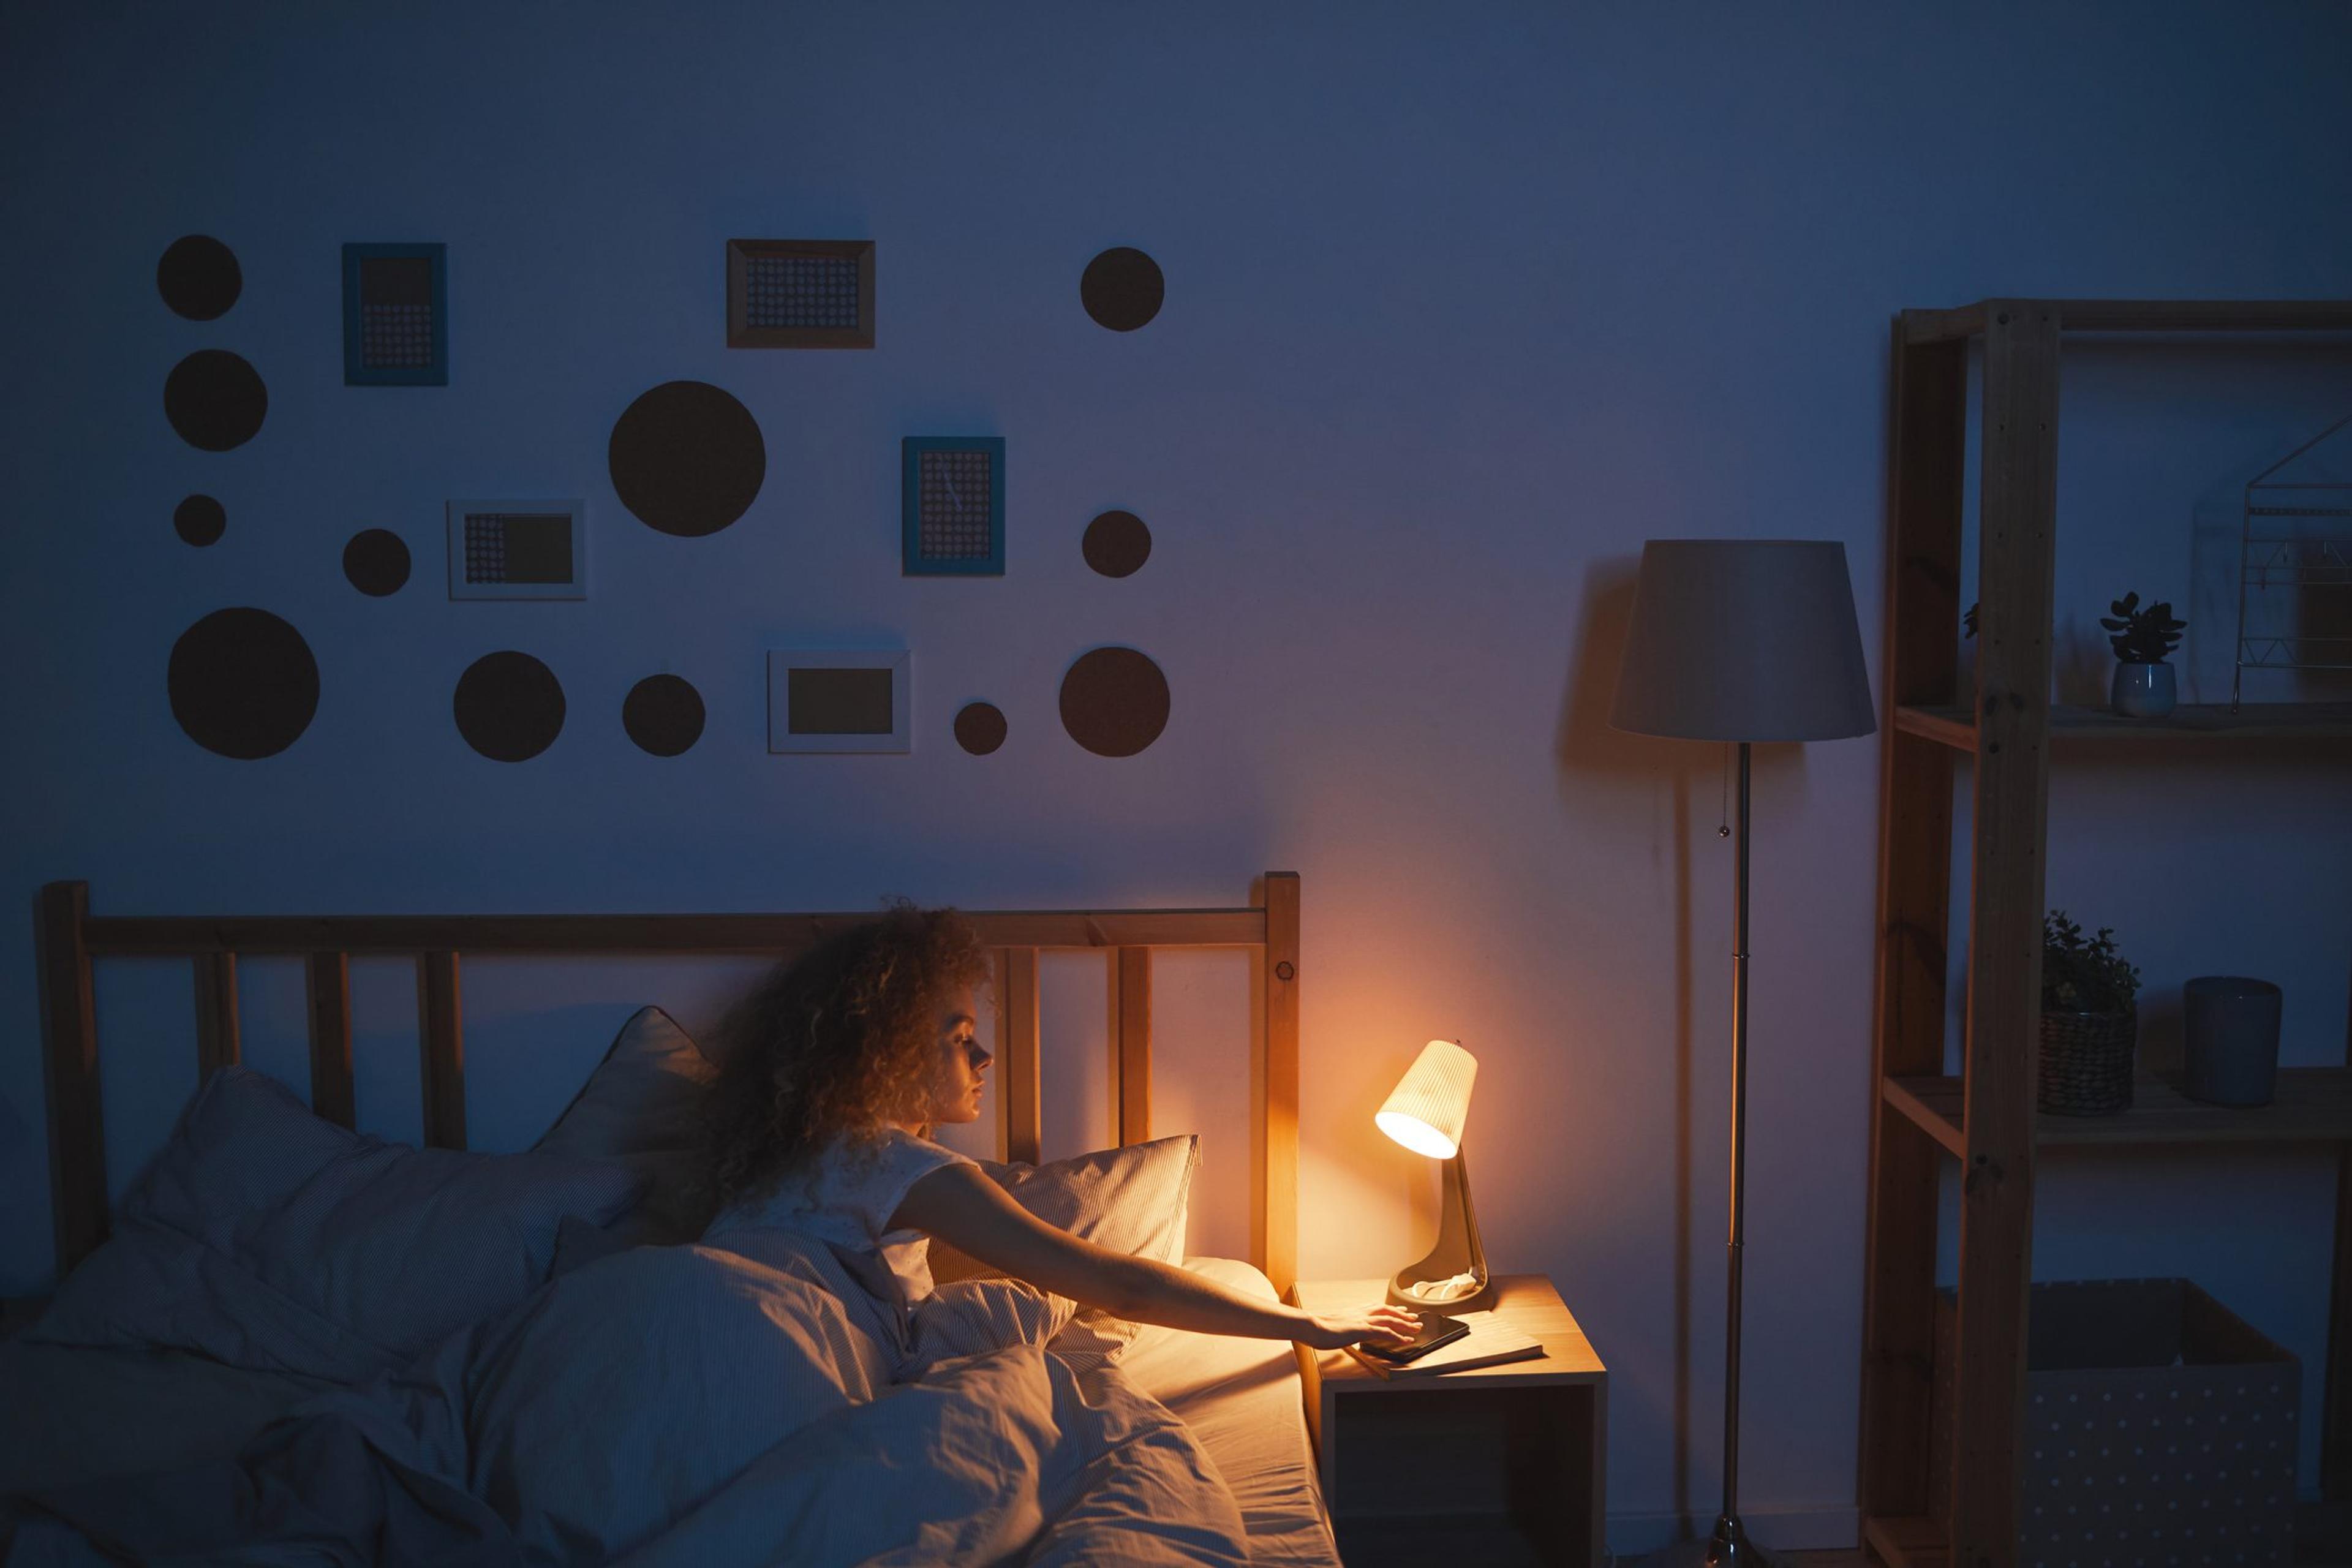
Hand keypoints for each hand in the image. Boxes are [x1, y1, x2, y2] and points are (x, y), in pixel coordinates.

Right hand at [1301, 1305, 1421, 1350]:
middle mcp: (1361, 1313)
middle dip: (1403, 1315)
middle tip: (1415, 1319)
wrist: (1312, 1326)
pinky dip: (1398, 1336)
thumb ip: (1342, 1325)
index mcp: (1355, 1311)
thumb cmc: (1318, 1327)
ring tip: (1416, 1329)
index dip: (1391, 1309)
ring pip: (1390, 1320)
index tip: (1400, 1310)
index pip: (1378, 1307)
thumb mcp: (1333, 1324)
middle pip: (1388, 1311)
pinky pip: (1385, 1332)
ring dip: (1405, 1324)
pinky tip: (1405, 1340)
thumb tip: (1342, 1330)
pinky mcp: (1363, 1330)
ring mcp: (1363, 1320)